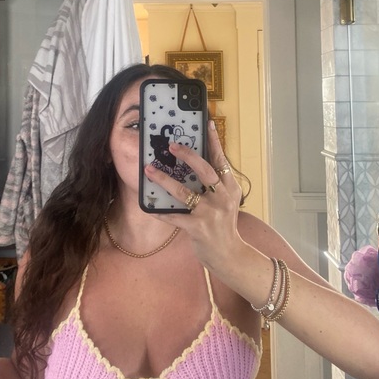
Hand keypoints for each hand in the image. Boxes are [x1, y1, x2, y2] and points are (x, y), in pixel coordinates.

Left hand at [143, 120, 243, 266]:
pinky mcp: (198, 228)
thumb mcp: (225, 201)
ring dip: (164, 180)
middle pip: (205, 170)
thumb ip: (214, 184)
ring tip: (149, 169)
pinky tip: (148, 205)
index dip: (214, 141)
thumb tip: (193, 162)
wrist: (229, 255)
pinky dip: (159, 211)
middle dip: (188, 155)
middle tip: (172, 145)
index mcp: (231, 188)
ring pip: (184, 192)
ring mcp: (210, 214)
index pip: (221, 160)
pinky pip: (174, 216)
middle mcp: (223, 198)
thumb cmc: (223, 224)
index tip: (208, 123)